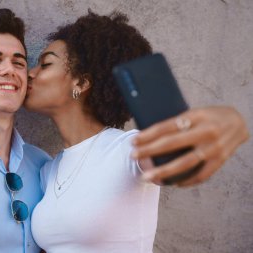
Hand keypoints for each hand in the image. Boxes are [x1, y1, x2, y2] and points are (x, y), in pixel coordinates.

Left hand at [132, 106, 248, 186]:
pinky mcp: (220, 160)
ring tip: (147, 176)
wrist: (240, 122)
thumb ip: (178, 122)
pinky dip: (185, 181)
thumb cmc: (210, 115)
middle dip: (149, 151)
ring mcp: (214, 148)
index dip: (148, 134)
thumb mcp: (195, 112)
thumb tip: (150, 135)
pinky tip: (172, 183)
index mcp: (197, 116)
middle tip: (133, 156)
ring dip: (163, 171)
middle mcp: (206, 132)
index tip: (133, 140)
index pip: (167, 126)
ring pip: (184, 163)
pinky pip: (200, 175)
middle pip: (172, 144)